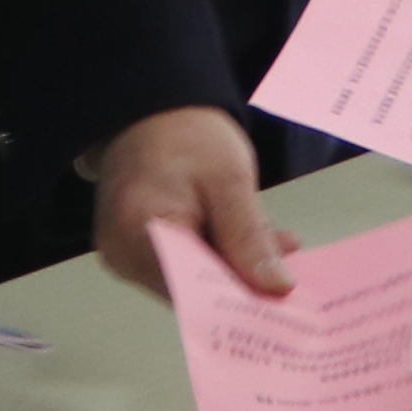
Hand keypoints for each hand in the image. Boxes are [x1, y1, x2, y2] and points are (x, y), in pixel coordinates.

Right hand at [88, 103, 291, 301]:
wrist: (149, 111)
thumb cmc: (186, 135)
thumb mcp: (230, 179)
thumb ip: (250, 239)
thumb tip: (277, 289)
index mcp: (141, 232)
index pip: (197, 291)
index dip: (241, 299)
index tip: (284, 297)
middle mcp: (123, 254)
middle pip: (192, 291)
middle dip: (241, 279)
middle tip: (288, 261)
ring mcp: (123, 255)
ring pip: (189, 281)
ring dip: (231, 266)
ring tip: (270, 241)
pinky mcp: (131, 251)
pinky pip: (179, 268)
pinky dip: (213, 256)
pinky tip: (242, 237)